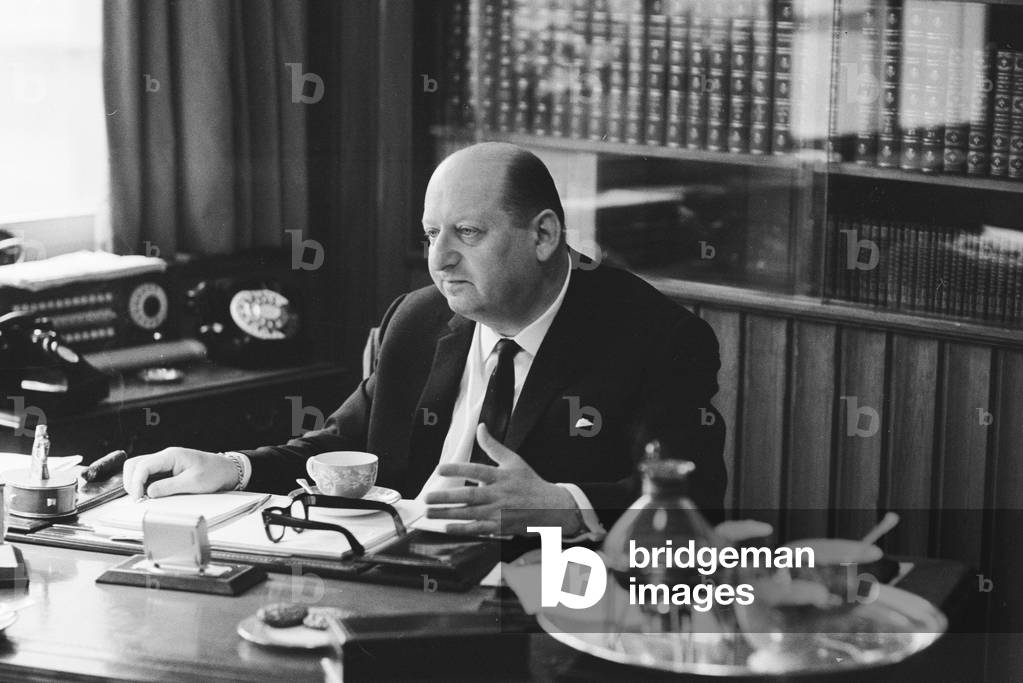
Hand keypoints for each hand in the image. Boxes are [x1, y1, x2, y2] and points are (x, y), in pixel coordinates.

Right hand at [122, 447, 238, 498]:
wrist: (227, 470)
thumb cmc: (214, 472)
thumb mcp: (194, 482)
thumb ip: (169, 487)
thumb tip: (148, 493)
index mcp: (171, 455)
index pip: (143, 465)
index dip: (136, 483)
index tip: (138, 498)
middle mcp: (165, 457)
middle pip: (135, 465)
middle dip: (131, 482)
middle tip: (138, 499)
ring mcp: (165, 463)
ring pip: (139, 469)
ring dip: (136, 483)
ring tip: (142, 498)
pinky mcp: (167, 470)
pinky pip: (148, 475)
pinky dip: (144, 485)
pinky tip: (149, 495)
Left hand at [424, 424, 580, 535]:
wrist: (551, 507)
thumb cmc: (530, 483)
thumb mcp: (514, 460)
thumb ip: (493, 445)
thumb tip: (481, 427)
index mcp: (501, 476)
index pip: (477, 470)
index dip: (458, 469)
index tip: (440, 468)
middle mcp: (499, 494)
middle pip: (470, 496)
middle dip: (447, 497)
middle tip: (428, 497)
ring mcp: (499, 512)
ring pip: (470, 513)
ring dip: (448, 514)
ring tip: (430, 512)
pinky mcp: (500, 526)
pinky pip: (479, 528)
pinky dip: (463, 529)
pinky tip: (448, 528)